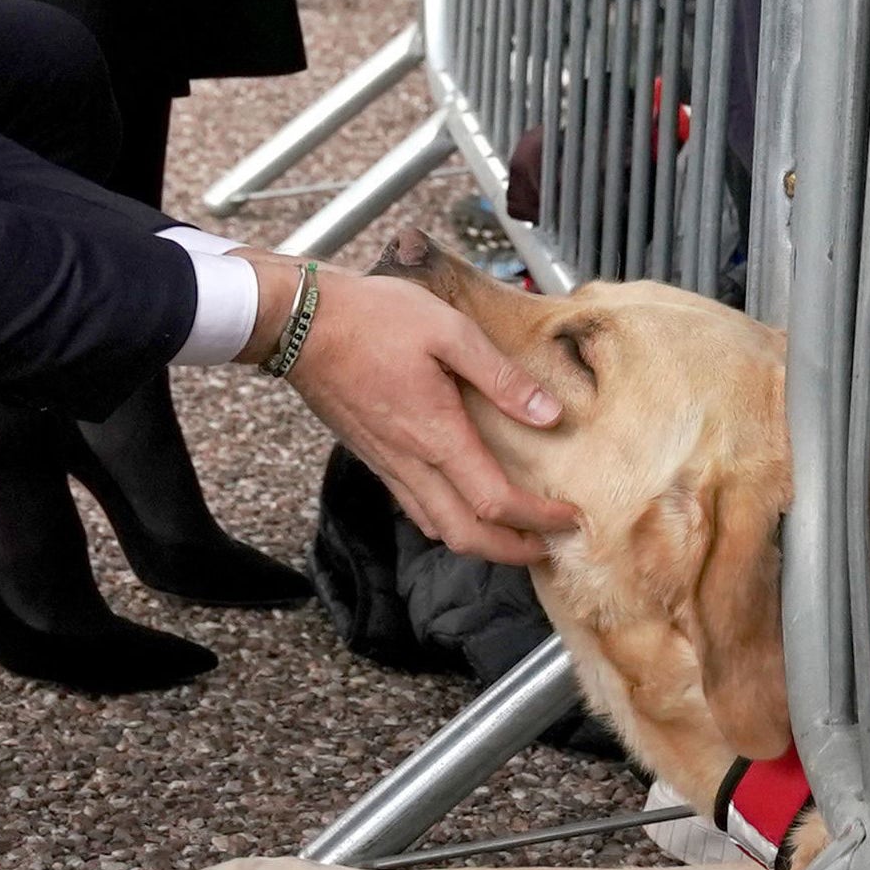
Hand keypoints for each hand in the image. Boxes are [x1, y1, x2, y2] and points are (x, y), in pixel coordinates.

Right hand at [280, 268, 574, 564]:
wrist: (300, 322)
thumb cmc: (371, 318)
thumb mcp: (449, 330)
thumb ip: (501, 376)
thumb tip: (548, 413)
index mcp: (436, 434)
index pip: (495, 502)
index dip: (538, 519)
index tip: (570, 517)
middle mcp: (409, 461)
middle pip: (464, 536)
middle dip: (510, 551)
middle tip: (546, 545)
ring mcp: (386, 463)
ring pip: (435, 528)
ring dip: (479, 542)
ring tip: (512, 531)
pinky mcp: (371, 455)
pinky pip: (412, 506)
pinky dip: (446, 520)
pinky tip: (461, 500)